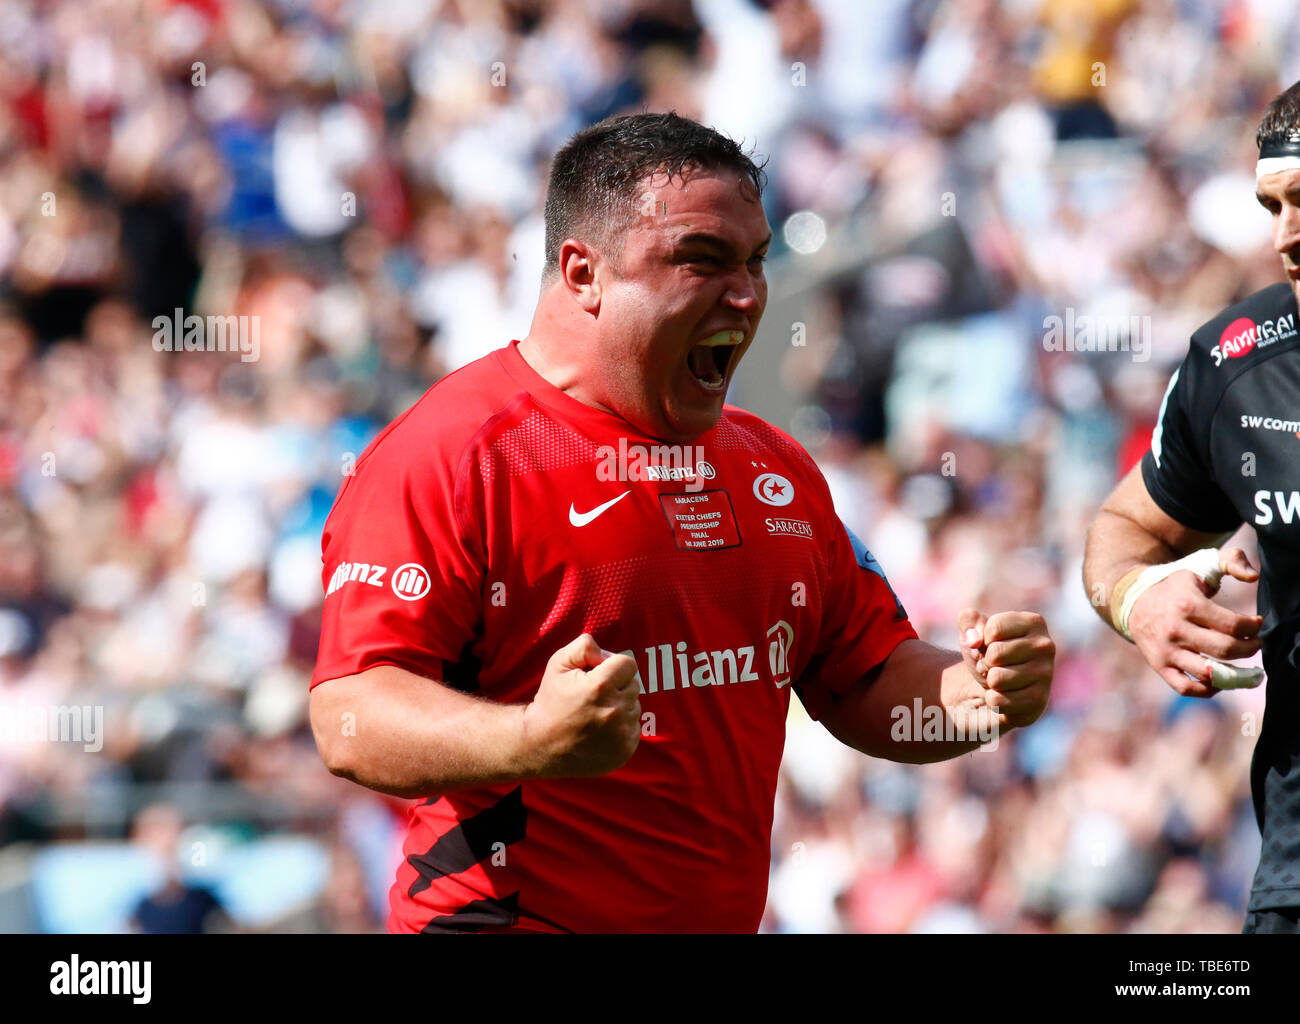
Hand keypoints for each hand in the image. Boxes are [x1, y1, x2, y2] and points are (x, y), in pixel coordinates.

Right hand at [521, 633, 640, 777]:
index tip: (598, 675)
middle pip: (634, 685)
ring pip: (634, 707)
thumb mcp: (557, 665)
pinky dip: (622, 727)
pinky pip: (634, 728)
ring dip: (620, 706)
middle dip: (617, 686)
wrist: (541, 745)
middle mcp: (615, 711)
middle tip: (594, 696)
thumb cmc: (550, 701)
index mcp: (600, 686)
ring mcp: (621, 734)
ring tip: (595, 714)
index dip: (613, 666)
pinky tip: (601, 730)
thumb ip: (583, 647)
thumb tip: (604, 653)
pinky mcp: (625, 750)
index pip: (628, 664)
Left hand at [950, 608, 1054, 731]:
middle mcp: (1045, 647)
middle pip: (995, 653)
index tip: (991, 644)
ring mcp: (1045, 674)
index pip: (994, 628)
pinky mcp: (1039, 701)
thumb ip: (968, 620)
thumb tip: (974, 640)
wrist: (996, 687)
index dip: (982, 639)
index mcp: (1034, 623)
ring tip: (1000, 679)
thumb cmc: (987, 653)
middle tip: (994, 665)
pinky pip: (998, 701)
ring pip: (996, 678)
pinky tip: (1005, 695)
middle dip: (986, 662)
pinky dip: (993, 699)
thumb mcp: (973, 630)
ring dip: (990, 681)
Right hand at [1127, 546, 1261, 697]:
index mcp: (1187, 604)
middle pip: (1225, 650)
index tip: (1256, 624)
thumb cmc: (1175, 586)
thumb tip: (1253, 577)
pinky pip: (1186, 687)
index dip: (1252, 627)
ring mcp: (1166, 650)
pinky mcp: (1159, 665)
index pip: (1232, 625)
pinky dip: (1207, 689)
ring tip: (1249, 673)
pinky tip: (1220, 681)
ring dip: (1237, 676)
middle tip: (1255, 644)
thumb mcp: (1199, 566)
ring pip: (1208, 673)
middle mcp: (1175, 630)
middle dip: (1249, 649)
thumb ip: (1232, 561)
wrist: (1132, 600)